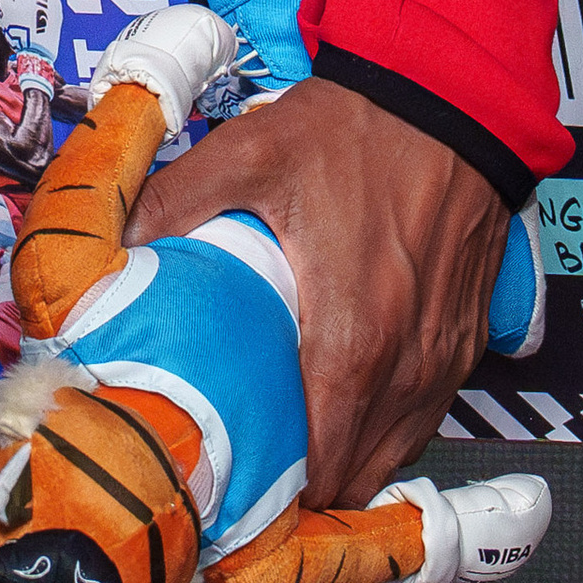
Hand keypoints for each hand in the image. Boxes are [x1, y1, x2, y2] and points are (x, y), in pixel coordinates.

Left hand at [123, 78, 507, 505]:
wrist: (450, 97)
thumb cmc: (354, 129)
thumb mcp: (249, 152)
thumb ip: (174, 201)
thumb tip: (116, 243)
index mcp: (350, 339)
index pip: (314, 465)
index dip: (271, 485)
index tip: (230, 473)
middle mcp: (406, 367)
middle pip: (353, 480)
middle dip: (303, 483)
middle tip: (252, 457)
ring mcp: (443, 361)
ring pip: (394, 460)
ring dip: (348, 461)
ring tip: (293, 439)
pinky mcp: (466, 346)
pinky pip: (425, 421)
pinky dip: (387, 430)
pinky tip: (347, 402)